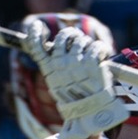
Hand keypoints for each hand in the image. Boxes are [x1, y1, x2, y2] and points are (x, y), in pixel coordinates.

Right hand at [25, 22, 124, 138]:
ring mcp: (76, 62)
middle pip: (63, 37)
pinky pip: (96, 46)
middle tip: (77, 39)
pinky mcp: (92, 62)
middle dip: (71, 35)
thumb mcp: (57, 84)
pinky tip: (102, 55)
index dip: (35, 33)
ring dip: (87, 44)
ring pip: (81, 40)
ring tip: (91, 55)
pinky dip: (101, 49)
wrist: (89, 113)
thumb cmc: (74, 99)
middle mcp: (60, 63)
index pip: (35, 46)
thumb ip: (55, 67)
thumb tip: (54, 50)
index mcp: (49, 69)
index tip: (37, 25)